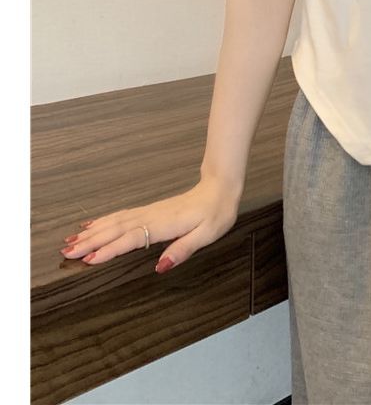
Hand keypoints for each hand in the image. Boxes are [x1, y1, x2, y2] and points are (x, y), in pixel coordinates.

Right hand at [60, 175, 242, 272]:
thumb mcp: (207, 234)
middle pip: (116, 229)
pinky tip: (92, 225)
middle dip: (91, 241)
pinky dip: (104, 221)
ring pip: (116, 221)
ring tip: (71, 241)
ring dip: (93, 232)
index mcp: (165, 224)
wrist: (220, 187)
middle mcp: (153, 216)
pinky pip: (122, 215)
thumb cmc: (216, 212)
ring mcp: (150, 212)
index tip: (89, 260)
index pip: (132, 238)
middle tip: (66, 253)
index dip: (110, 250)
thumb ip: (183, 249)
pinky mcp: (150, 210)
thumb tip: (161, 267)